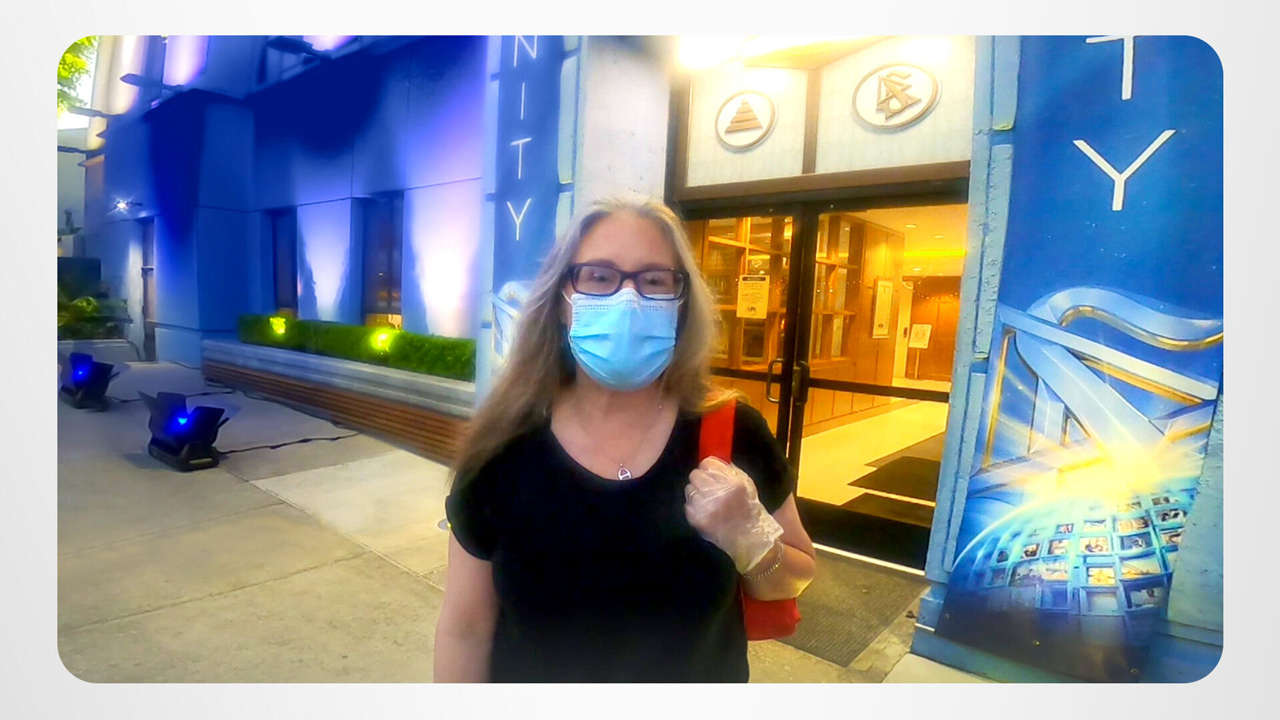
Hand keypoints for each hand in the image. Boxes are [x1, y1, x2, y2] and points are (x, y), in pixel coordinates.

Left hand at [683, 457, 783, 573]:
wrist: (749, 539)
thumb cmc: (748, 509)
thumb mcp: (747, 485)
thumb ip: (729, 471)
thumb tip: (709, 461)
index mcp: (733, 483)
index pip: (707, 463)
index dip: (708, 468)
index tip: (711, 474)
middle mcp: (719, 493)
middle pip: (695, 474)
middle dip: (701, 480)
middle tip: (708, 488)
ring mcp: (707, 507)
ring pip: (689, 489)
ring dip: (696, 493)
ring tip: (707, 501)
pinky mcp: (698, 519)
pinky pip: (687, 505)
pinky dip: (694, 507)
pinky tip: (705, 512)